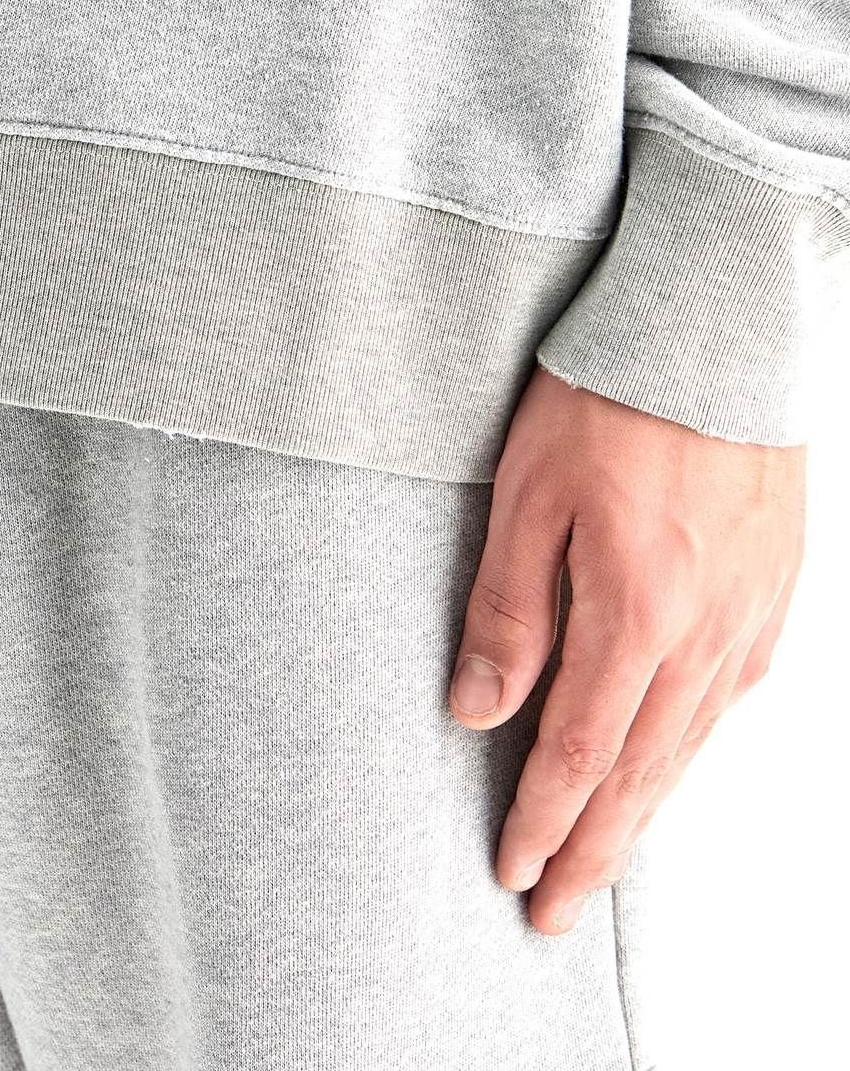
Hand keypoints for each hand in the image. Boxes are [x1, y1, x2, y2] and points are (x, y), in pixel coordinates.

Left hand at [447, 363, 805, 935]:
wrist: (715, 333)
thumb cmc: (608, 400)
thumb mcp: (528, 494)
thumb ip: (506, 610)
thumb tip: (476, 711)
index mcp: (634, 613)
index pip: (580, 752)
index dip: (543, 822)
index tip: (510, 873)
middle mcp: (702, 635)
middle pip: (641, 774)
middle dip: (592, 851)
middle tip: (554, 915)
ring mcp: (747, 617)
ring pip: (689, 746)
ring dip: (642, 813)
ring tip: (604, 861)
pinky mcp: (771, 592)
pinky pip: (728, 699)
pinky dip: (689, 750)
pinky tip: (670, 765)